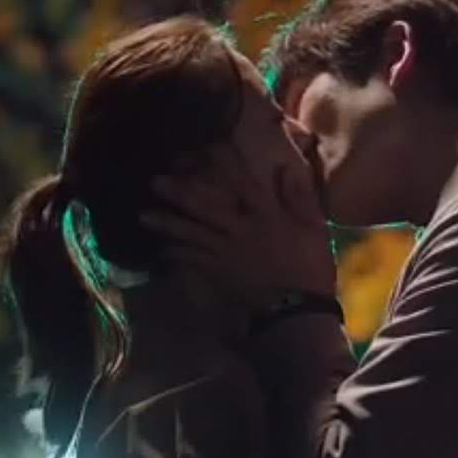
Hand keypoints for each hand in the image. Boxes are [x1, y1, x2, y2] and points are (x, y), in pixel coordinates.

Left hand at [143, 133, 338, 308]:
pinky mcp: (218, 274)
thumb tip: (285, 168)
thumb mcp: (313, 228)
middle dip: (180, 194)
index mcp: (265, 216)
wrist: (297, 309)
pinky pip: (192, 261)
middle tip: (155, 182)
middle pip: (205, 208)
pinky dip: (176, 254)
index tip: (208, 148)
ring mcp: (225, 253)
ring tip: (144, 216)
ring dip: (166, 224)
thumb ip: (299, 199)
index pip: (243, 184)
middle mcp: (239, 230)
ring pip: (191, 234)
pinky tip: (162, 249)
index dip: (225, 164)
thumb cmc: (309, 265)